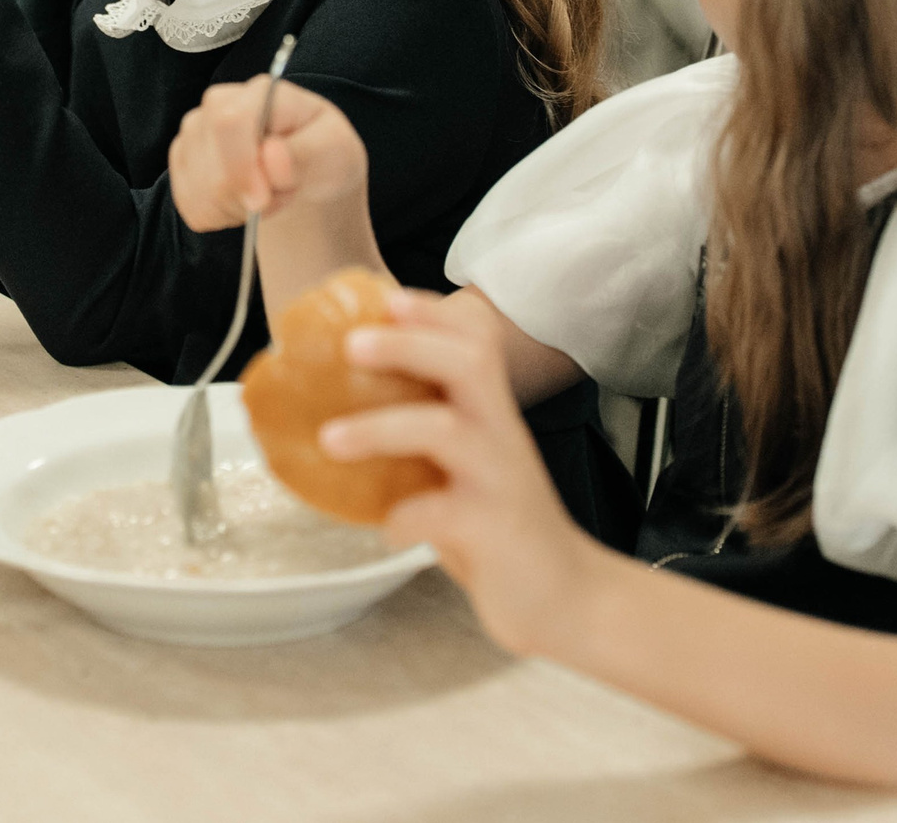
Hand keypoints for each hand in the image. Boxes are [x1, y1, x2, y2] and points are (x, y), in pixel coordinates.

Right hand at [168, 78, 365, 233]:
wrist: (306, 170)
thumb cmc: (322, 153)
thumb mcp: (335, 151)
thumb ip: (307, 152)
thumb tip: (271, 155)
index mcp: (259, 93)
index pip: (228, 122)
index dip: (240, 166)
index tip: (262, 200)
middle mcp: (217, 105)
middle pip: (208, 161)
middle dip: (243, 195)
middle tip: (279, 196)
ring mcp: (194, 133)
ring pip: (198, 188)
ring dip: (236, 209)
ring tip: (267, 196)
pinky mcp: (182, 164)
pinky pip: (191, 205)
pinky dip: (220, 217)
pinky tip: (243, 203)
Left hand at [321, 288, 611, 657]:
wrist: (567, 598)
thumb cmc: (502, 528)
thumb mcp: (468, 470)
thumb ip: (425, 440)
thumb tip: (340, 416)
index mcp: (492, 414)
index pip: (474, 340)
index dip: (433, 313)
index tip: (386, 298)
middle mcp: (501, 436)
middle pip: (467, 362)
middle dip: (407, 343)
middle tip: (350, 344)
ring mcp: (499, 481)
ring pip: (446, 431)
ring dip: (381, 427)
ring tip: (329, 439)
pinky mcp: (493, 531)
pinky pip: (444, 513)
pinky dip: (405, 516)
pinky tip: (385, 529)